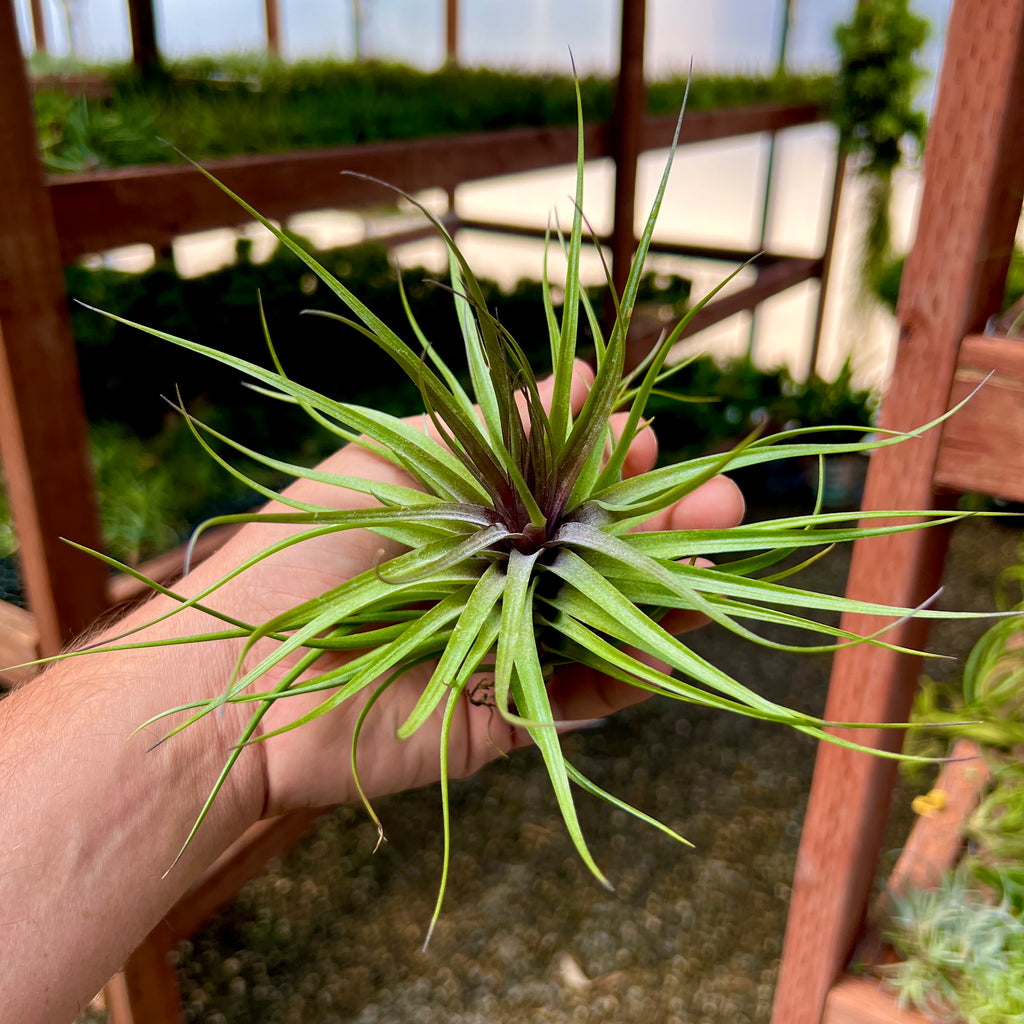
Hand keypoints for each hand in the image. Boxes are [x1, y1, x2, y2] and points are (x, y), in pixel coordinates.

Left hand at [175, 361, 744, 819]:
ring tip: (719, 547)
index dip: (612, 465)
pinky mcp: (506, 712)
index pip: (565, 487)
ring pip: (606, 616)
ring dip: (668, 585)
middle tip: (721, 498)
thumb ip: (496, 428)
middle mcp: (495, 579)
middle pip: (598, 550)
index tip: (646, 439)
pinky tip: (675, 633)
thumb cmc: (309, 546)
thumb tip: (586, 377)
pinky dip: (634, 666)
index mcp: (472, 517)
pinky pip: (585, 691)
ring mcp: (504, 646)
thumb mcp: (403, 461)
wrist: (242, 671)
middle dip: (662, 521)